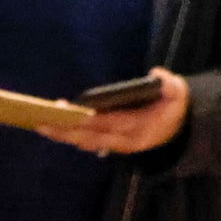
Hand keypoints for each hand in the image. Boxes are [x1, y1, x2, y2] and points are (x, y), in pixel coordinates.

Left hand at [38, 68, 188, 156]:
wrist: (179, 130)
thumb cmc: (173, 107)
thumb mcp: (178, 93)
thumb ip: (171, 85)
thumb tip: (157, 75)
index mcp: (139, 127)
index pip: (110, 123)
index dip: (88, 118)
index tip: (68, 110)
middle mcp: (125, 140)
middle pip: (90, 136)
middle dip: (65, 129)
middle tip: (40, 121)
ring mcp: (116, 145)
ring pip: (85, 142)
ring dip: (62, 135)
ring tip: (40, 125)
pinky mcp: (110, 145)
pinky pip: (86, 142)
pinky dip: (69, 136)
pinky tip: (51, 129)